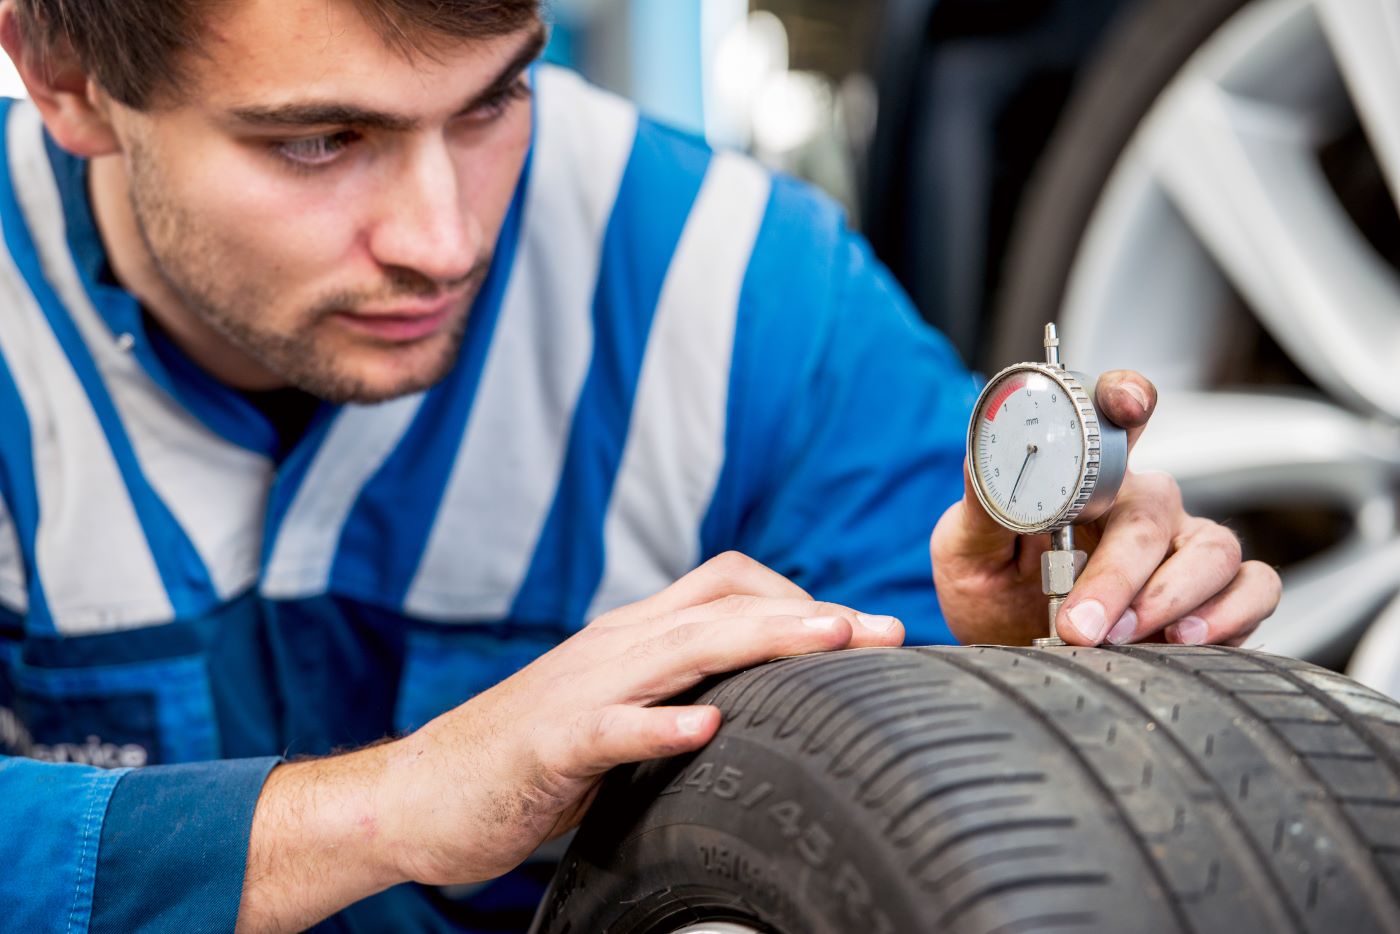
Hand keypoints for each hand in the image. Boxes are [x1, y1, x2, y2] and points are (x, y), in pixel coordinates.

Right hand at [238, 553, 902, 931]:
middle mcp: (613, 648)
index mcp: (632, 639)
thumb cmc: (528, 761)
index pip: (725, 585)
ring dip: (760, 641)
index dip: (796, 598)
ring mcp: (580, 692)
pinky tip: (702, 730)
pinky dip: (657, 726)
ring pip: (681, 650)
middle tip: (882, 632)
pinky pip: (609, 727)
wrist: (420, 793)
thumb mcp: (615, 713)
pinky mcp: (549, 746)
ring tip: (829, 642)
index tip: (858, 631)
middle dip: (809, 613)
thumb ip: (675, 694)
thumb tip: (755, 703)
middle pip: (722, 606)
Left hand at [930, 370, 1280, 647]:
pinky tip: (1181, 641)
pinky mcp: (1213, 597)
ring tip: (1123, 637)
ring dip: (1171, 598)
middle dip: (1119, 574)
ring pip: (1215, 551)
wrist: (1003, 646)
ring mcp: (1182, 548)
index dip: (1126, 400)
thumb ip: (984, 507)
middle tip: (1078, 625)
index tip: (1126, 406)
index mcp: (1085, 478)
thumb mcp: (965, 549)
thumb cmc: (988, 588)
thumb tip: (985, 463)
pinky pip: (1255, 590)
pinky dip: (1231, 617)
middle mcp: (1141, 504)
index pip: (1115, 418)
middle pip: (1155, 511)